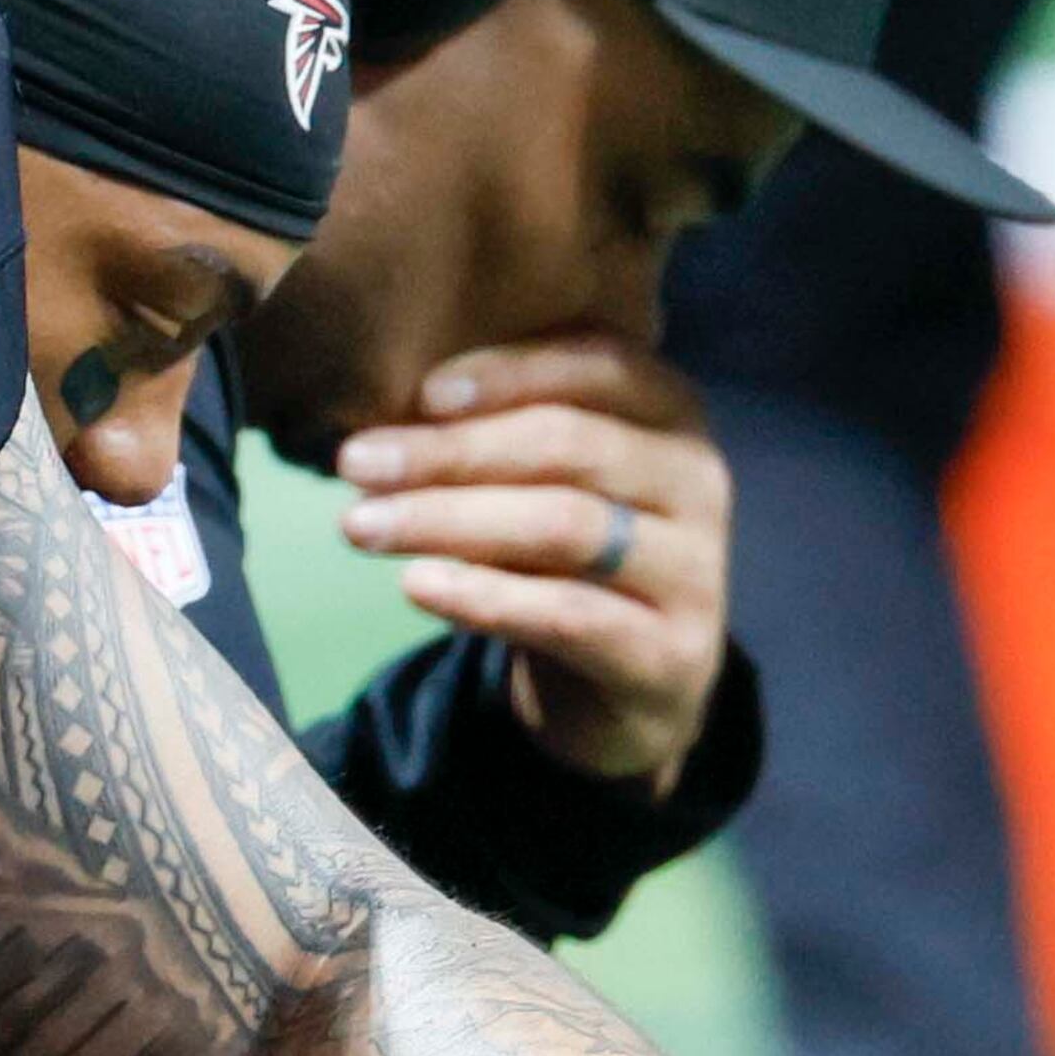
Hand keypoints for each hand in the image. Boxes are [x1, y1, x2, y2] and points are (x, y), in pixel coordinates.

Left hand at [334, 338, 731, 790]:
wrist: (630, 690)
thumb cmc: (572, 558)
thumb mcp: (545, 483)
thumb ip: (494, 436)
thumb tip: (383, 419)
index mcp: (671, 413)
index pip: (600, 365)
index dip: (511, 372)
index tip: (423, 393)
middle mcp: (697, 480)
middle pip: (569, 445)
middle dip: (451, 452)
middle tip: (357, 465)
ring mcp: (695, 569)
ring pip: (564, 525)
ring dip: (449, 520)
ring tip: (361, 526)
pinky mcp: (671, 653)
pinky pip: (569, 614)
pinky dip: (485, 596)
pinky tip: (417, 585)